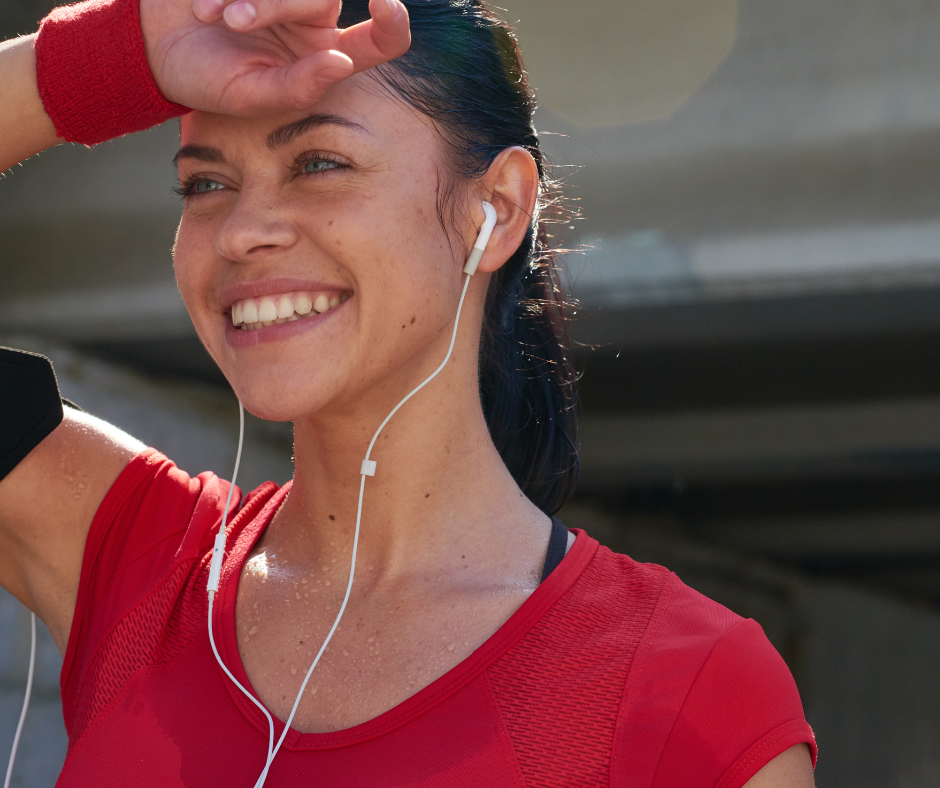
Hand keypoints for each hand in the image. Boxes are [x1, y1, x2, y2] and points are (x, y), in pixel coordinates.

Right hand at [139, 0, 409, 115]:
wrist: (155, 47)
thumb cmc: (208, 79)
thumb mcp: (250, 97)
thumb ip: (297, 87)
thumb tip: (341, 63)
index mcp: (325, 55)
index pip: (381, 40)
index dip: (393, 23)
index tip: (384, 3)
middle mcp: (316, 17)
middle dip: (276, 3)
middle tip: (234, 21)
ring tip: (213, 15)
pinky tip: (205, 3)